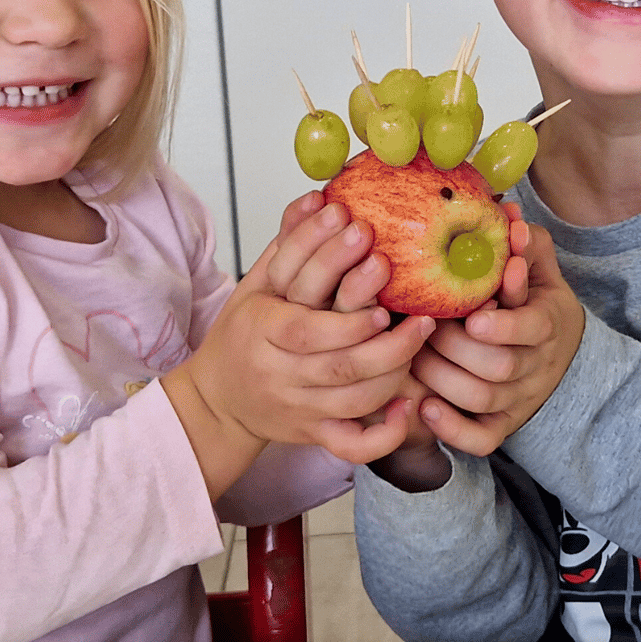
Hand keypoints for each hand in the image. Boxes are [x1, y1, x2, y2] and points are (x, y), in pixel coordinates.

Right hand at [162, 201, 434, 496]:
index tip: (382, 278)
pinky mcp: (313, 434)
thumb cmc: (242, 334)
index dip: (348, 314)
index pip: (305, 327)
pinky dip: (382, 434)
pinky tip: (407, 405)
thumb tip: (318, 197)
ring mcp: (297, 408)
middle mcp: (278, 373)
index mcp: (261, 330)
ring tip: (421, 340)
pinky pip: (351, 445)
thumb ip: (287, 245)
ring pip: (354, 402)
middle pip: (338, 367)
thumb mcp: (255, 285)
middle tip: (423, 317)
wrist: (217, 400)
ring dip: (393, 373)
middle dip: (386, 343)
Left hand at [409, 219, 583, 456]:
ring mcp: (518, 399)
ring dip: (444, 379)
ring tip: (413, 357)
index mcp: (547, 323)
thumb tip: (507, 213)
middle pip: (498, 365)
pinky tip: (424, 407)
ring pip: (482, 399)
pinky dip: (453, 429)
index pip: (531, 328)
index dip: (503, 324)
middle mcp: (535, 365)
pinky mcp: (501, 426)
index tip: (474, 316)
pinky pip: (481, 439)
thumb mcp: (540, 271)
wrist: (561, 358)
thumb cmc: (535, 303)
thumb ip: (526, 245)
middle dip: (457, 347)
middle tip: (424, 327)